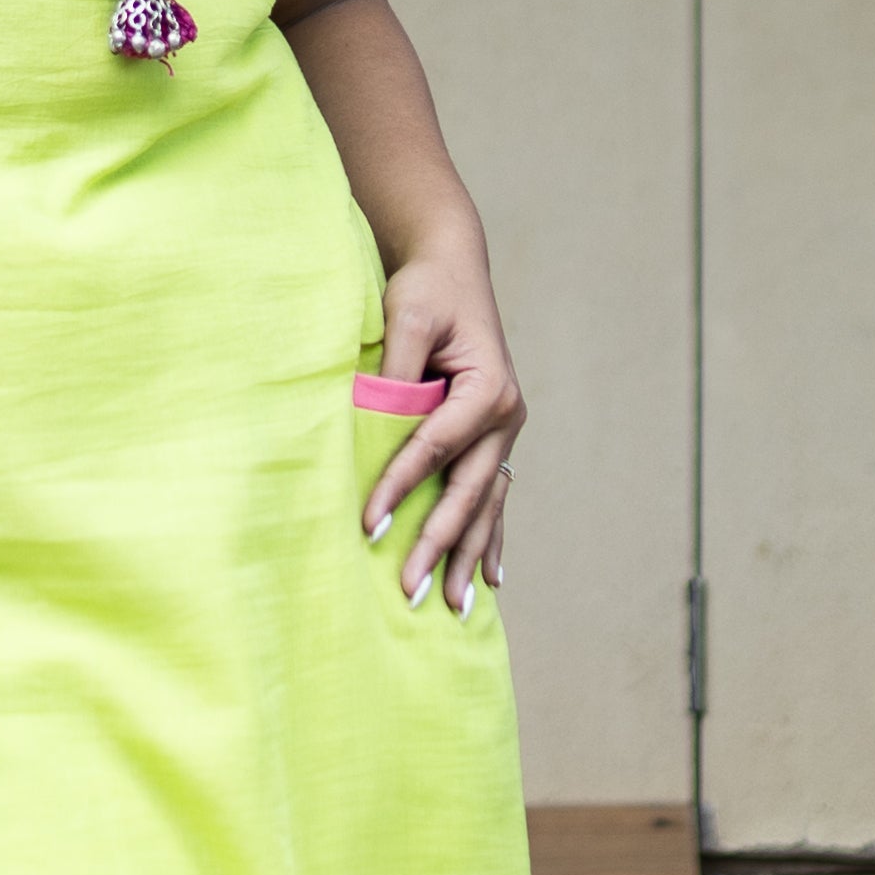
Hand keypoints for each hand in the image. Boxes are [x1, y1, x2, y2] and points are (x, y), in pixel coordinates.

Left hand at [361, 226, 522, 613]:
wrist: (452, 267)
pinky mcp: (493, 437)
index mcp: (488, 389)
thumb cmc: (426, 289)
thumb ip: (394, 369)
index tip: (369, 525)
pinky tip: (488, 578)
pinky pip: (493, 496)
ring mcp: (504, 431)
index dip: (401, 486)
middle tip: (409, 591)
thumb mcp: (407, 317)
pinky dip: (489, 537)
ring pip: (486, 505)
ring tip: (453, 607)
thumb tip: (371, 420)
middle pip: (467, 492)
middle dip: (439, 545)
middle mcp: (505, 416)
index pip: (435, 448)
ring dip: (468, 556)